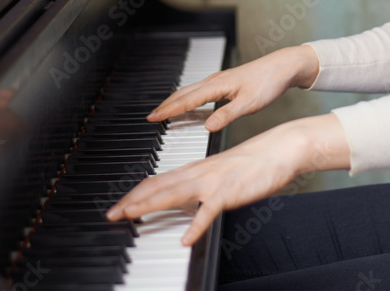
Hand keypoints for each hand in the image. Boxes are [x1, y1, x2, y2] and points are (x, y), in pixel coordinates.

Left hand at [105, 114, 348, 244]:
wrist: (278, 149)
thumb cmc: (252, 164)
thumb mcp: (220, 175)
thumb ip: (201, 187)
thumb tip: (186, 201)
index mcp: (195, 170)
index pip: (157, 180)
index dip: (135, 193)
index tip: (119, 206)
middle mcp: (198, 173)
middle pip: (158, 186)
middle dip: (132, 200)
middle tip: (111, 214)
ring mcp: (212, 182)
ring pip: (174, 193)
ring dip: (150, 205)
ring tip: (131, 216)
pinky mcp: (229, 192)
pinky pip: (209, 211)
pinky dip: (196, 225)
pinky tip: (186, 240)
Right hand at [148, 45, 319, 132]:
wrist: (282, 67)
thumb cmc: (268, 83)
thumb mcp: (249, 104)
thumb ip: (227, 115)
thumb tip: (207, 127)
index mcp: (217, 86)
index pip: (186, 100)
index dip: (168, 110)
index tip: (153, 118)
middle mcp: (215, 81)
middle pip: (183, 93)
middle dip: (166, 105)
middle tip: (151, 117)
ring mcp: (219, 81)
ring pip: (191, 91)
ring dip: (175, 101)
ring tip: (164, 111)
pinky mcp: (225, 82)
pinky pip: (200, 91)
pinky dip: (188, 98)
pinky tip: (190, 105)